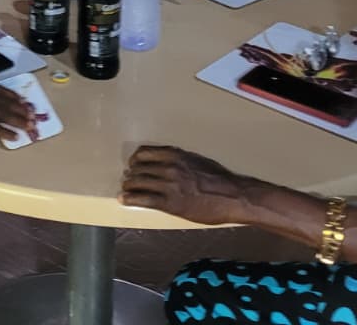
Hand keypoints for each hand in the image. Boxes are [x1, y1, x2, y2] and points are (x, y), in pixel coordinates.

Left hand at [120, 145, 249, 224]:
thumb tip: (165, 162)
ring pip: (137, 183)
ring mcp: (168, 185)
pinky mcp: (170, 203)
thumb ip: (179, 160)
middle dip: (131, 175)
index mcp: (175, 154)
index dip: (136, 160)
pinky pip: (142, 199)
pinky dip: (130, 199)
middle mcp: (168, 167)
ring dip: (128, 187)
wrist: (233, 196)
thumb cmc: (219, 179)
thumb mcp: (196, 160)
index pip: (144, 153)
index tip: (133, 165)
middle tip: (129, 181)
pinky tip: (124, 200)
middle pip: (138, 168)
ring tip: (125, 191)